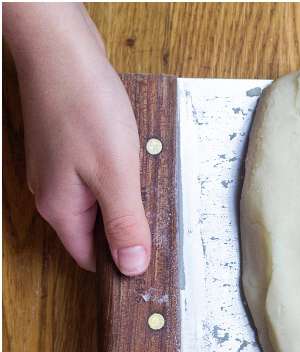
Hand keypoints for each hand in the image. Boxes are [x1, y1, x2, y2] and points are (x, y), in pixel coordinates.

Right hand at [5, 3, 150, 274]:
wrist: (60, 50)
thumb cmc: (84, 105)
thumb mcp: (115, 175)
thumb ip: (125, 224)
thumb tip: (132, 267)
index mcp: (60, 207)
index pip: (92, 259)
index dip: (123, 266)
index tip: (155, 268)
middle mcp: (52, 192)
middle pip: (95, 233)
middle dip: (127, 232)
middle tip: (162, 225)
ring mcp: (57, 169)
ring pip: (98, 203)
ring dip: (126, 202)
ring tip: (149, 187)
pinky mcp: (67, 148)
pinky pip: (96, 178)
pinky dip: (118, 177)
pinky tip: (134, 161)